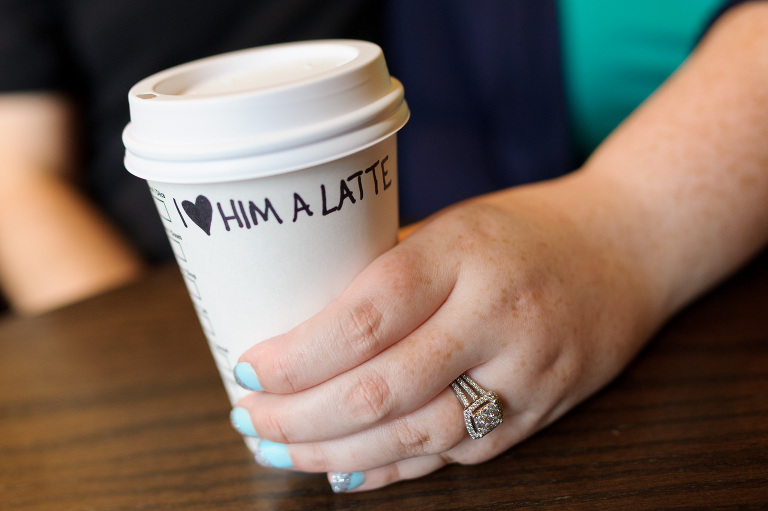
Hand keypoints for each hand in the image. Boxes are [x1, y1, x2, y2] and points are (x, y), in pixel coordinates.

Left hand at [231, 177, 659, 491]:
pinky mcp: (542, 411)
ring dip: (337, 453)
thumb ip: (388, 271)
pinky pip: (458, 455)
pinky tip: (346, 470)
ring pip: (418, 436)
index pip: (366, 316)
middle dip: (300, 417)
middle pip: (382, 388)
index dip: (297, 356)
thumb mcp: (454, 225)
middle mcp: (497, 315)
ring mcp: (526, 370)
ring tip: (281, 452)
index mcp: (463, 254)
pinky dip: (394, 468)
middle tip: (251, 419)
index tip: (249, 367)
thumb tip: (302, 320)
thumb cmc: (523, 231)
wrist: (628, 248)